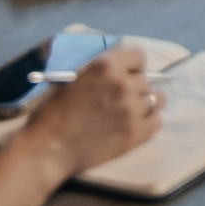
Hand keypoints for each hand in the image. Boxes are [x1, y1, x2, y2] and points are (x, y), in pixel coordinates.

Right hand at [18, 46, 163, 178]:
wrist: (47, 149)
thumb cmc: (51, 115)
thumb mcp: (73, 80)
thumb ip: (100, 73)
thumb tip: (121, 71)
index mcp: (105, 66)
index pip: (138, 56)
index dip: (133, 66)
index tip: (127, 74)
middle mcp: (123, 84)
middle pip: (146, 80)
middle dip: (135, 88)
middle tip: (120, 100)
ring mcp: (131, 109)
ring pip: (156, 99)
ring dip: (145, 104)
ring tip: (130, 112)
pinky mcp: (135, 133)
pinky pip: (157, 121)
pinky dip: (149, 122)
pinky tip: (136, 125)